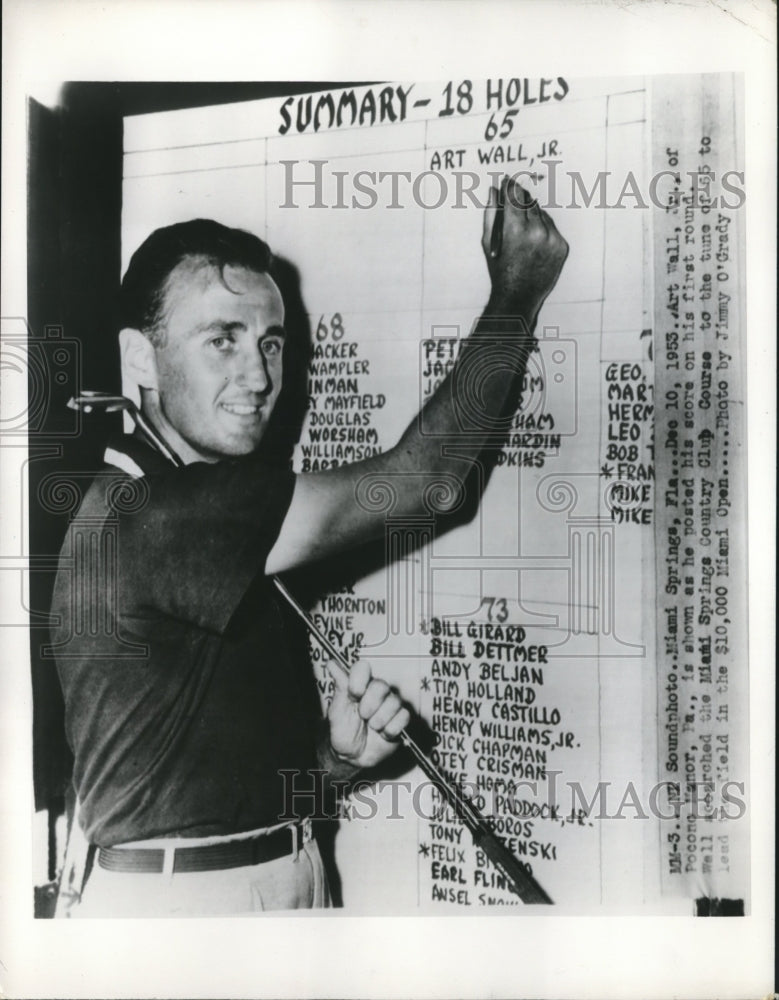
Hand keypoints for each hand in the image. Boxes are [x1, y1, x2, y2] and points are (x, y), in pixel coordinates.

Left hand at [326, 658, 410, 769]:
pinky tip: (383, 734)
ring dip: (379, 720)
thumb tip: (332, 663)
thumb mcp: (337, 710)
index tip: (354, 694)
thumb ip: (340, 687)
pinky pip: (403, 717)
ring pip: (394, 702)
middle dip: (369, 705)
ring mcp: (391, 705)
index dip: (359, 680)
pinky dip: (390, 729)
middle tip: (362, 716)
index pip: (363, 667)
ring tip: (372, 727)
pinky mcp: (401, 719)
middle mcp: (377, 692)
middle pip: (381, 685)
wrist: (351, 756)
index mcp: (360, 685)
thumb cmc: (343, 731)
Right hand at [482, 176, 567, 324]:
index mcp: (516, 230)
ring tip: (522, 225)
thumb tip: (493, 191)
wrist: (519, 297)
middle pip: (528, 202)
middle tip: (513, 194)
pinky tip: (533, 238)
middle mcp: (537, 232)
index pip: (514, 196)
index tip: (506, 181)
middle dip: (520, 198)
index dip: (509, 186)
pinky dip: (543, 228)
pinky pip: (552, 228)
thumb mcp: (489, 243)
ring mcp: (552, 240)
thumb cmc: (500, 271)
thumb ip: (491, 214)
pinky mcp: (562, 246)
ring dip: (531, 213)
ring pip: (541, 213)